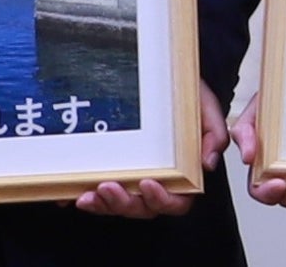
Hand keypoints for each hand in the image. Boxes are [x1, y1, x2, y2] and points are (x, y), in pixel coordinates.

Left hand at [72, 81, 226, 218]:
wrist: (163, 76)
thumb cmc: (184, 94)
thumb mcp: (205, 107)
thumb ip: (213, 134)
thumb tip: (208, 162)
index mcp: (181, 173)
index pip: (177, 201)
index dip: (162, 199)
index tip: (150, 183)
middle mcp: (155, 181)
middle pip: (141, 208)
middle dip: (124, 203)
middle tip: (109, 187)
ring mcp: (131, 179)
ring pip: (118, 205)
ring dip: (103, 204)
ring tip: (89, 192)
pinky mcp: (110, 171)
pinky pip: (97, 193)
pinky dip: (84, 196)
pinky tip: (71, 194)